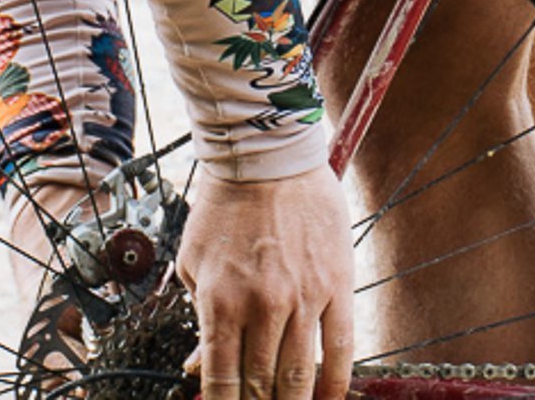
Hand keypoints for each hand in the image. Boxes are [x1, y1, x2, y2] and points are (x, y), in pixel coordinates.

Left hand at [175, 165, 354, 399]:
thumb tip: (200, 367)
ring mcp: (302, 298)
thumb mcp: (193, 262)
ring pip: (300, 374)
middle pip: (261, 385)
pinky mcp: (337, 285)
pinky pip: (341, 347)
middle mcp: (261, 306)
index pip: (221, 382)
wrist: (267, 157)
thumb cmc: (224, 207)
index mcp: (219, 302)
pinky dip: (334, 383)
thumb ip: (199, 318)